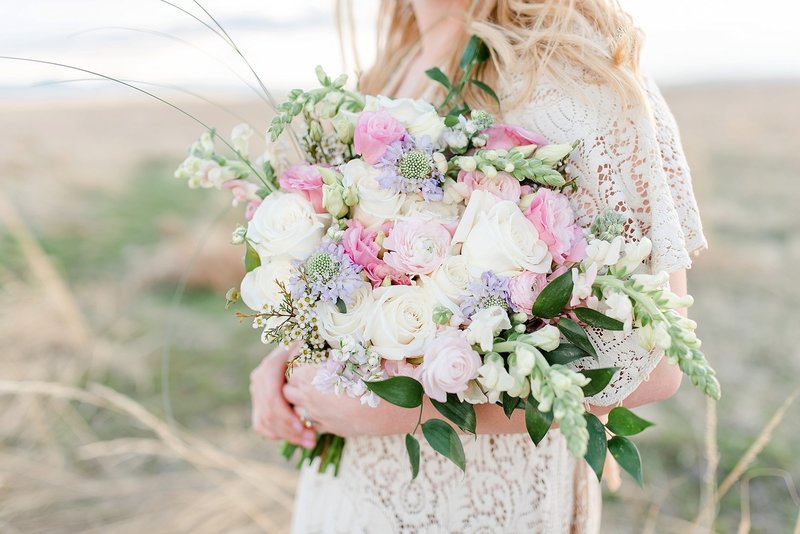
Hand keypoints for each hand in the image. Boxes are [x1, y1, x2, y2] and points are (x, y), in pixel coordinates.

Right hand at [249, 345, 315, 447]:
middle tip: (312, 440)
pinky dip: (278, 434)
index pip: (272, 398)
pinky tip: (298, 438)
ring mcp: (257, 391)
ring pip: (265, 422)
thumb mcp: (314, 347)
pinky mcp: (259, 403)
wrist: (303, 347)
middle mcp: (259, 378)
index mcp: (271, 366)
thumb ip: (313, 359)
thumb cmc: (314, 347)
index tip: (304, 427)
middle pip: (268, 413)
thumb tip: (319, 369)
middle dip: (290, 430)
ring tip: (310, 441)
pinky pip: (262, 425)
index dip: (286, 416)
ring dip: (287, 436)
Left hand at [284, 364, 417, 437]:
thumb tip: (338, 342)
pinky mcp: (331, 429)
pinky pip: (313, 423)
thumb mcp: (359, 356)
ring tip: (316, 391)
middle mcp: (311, 399)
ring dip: (302, 400)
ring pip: (297, 409)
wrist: (394, 408)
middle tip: (309, 373)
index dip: (298, 362)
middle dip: (294, 382)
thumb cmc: (377, 378)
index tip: (308, 356)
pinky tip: (329, 407)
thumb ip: (341, 351)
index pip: (291, 369)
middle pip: (288, 390)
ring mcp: (320, 417)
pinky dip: (315, 415)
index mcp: (312, 378)